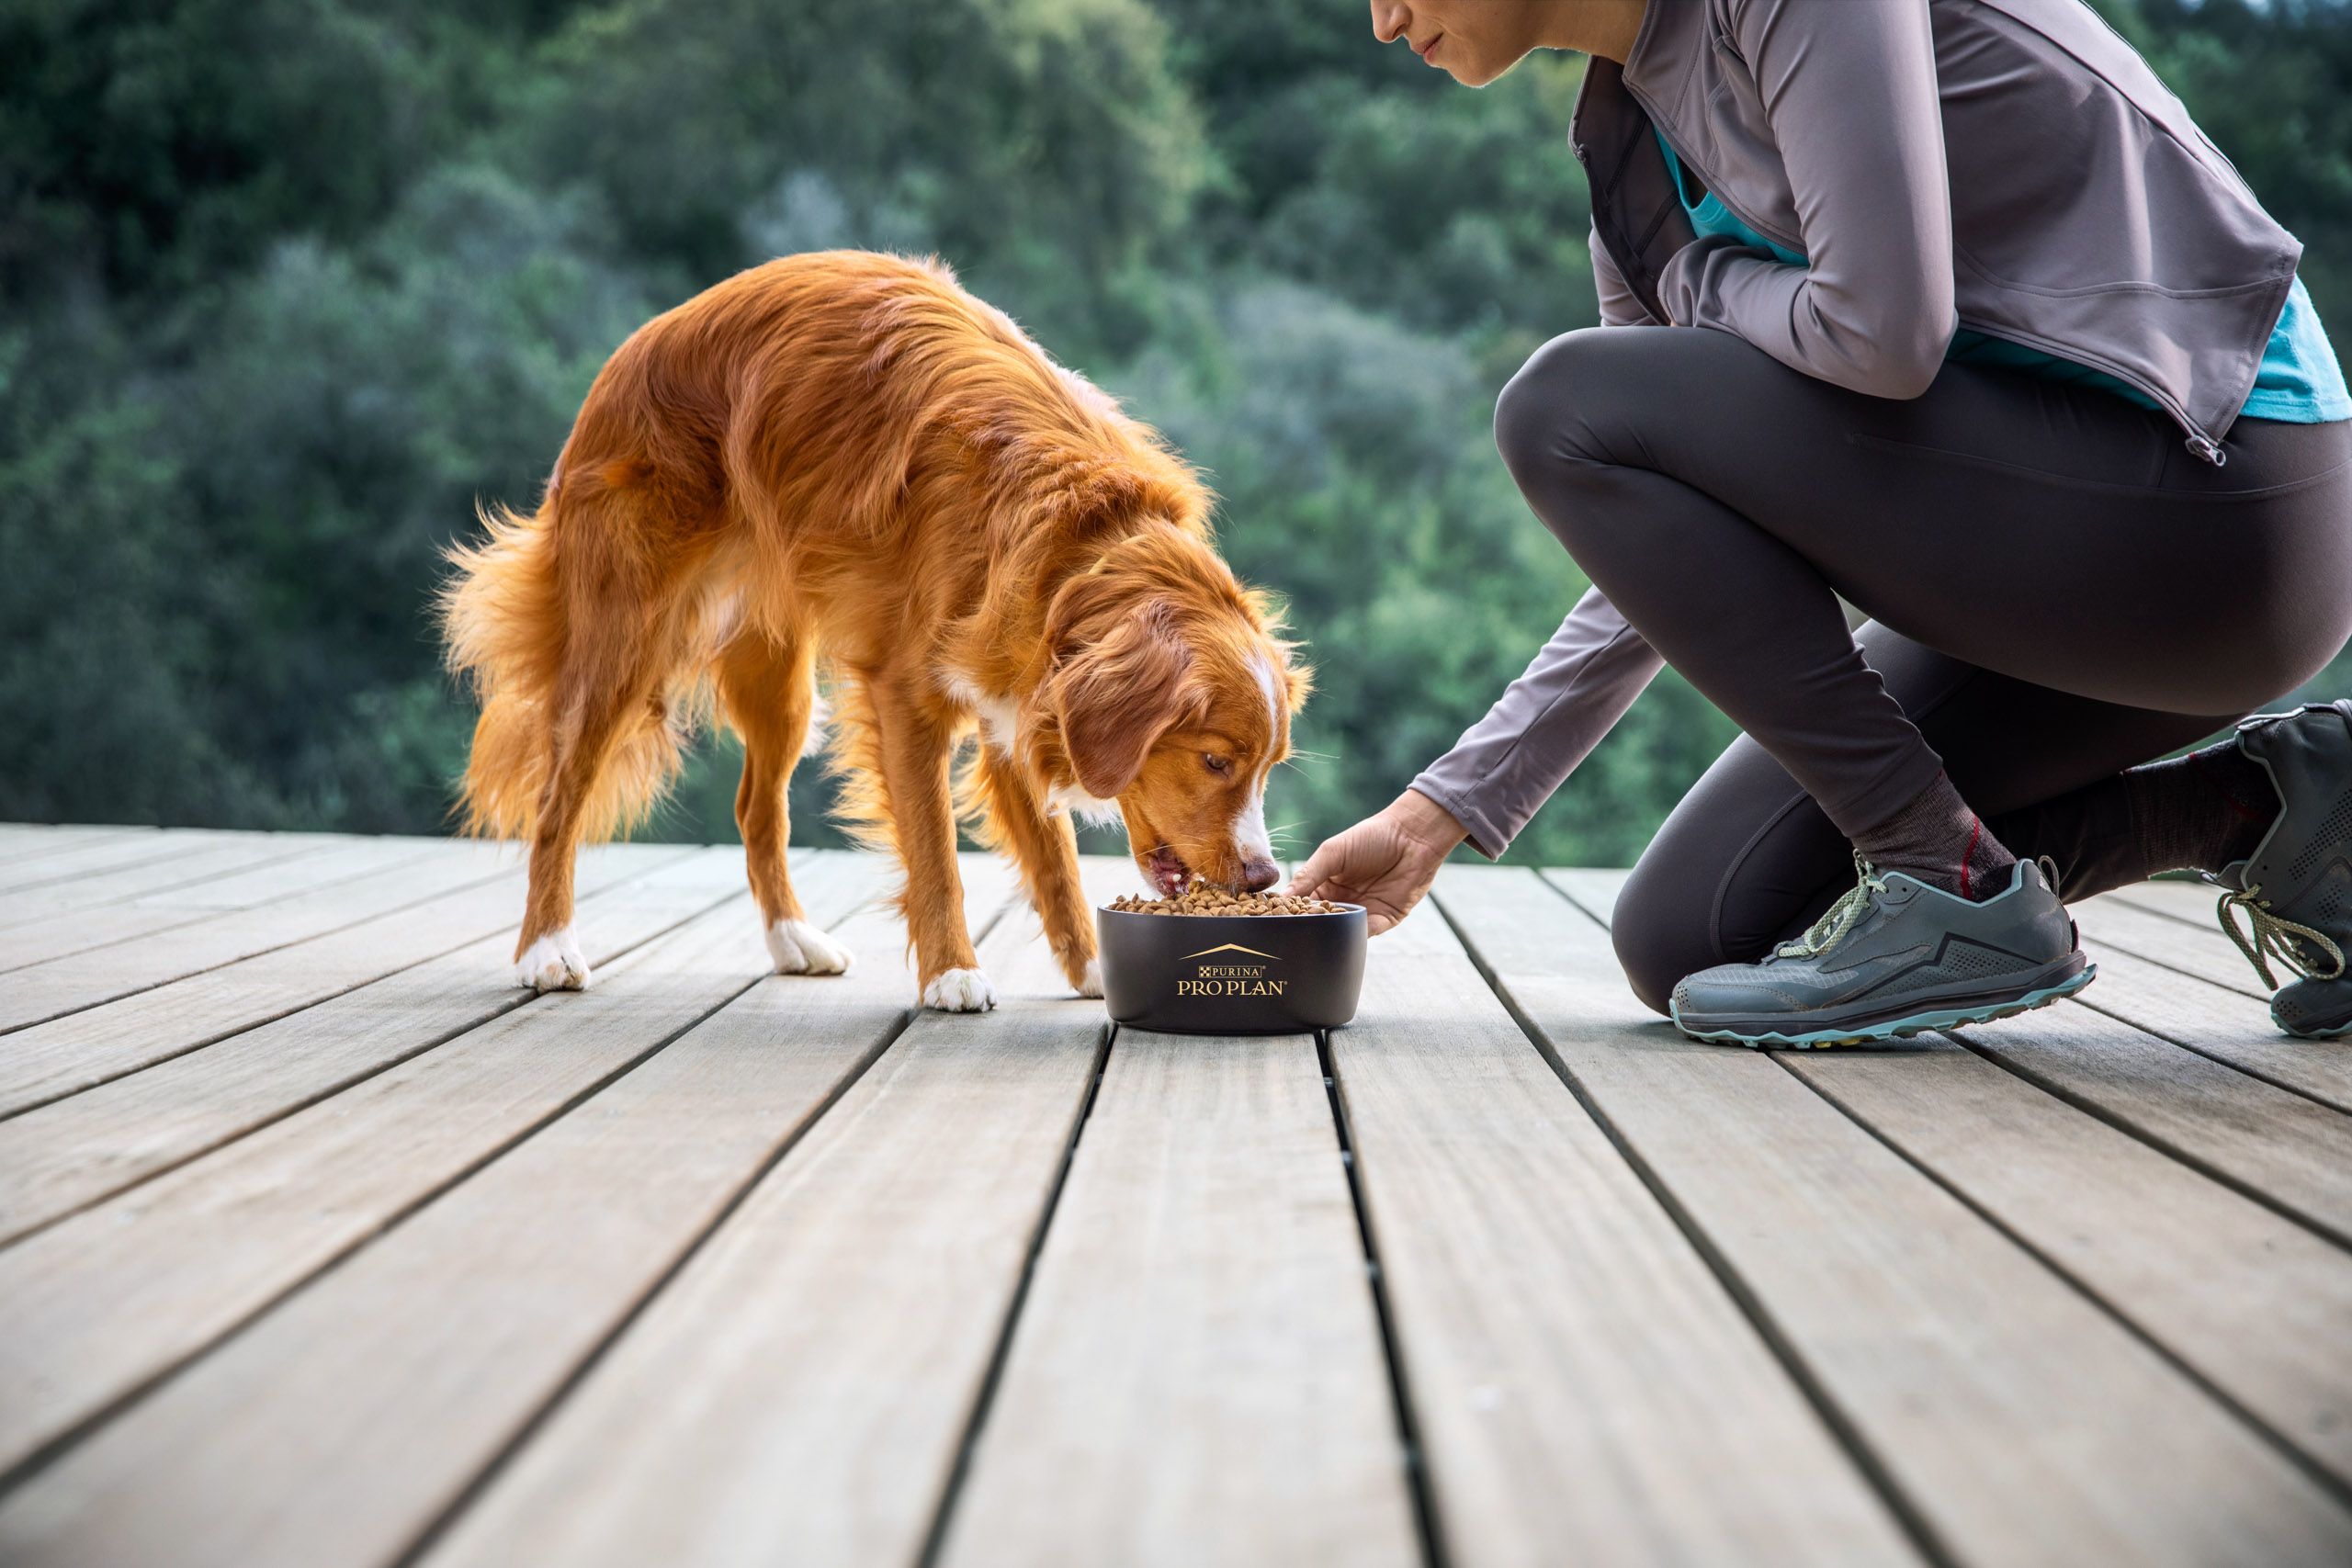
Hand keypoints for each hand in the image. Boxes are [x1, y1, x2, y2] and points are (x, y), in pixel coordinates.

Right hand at [1290, 789, 1468, 934]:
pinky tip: (1345, 936)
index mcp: (1326, 884)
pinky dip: (1356, 936)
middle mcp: (1342, 900)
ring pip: (1342, 931)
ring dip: (1331, 935)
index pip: (1303, 903)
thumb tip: (1283, 896)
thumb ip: (1309, 874)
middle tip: (1292, 939)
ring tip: (1315, 943)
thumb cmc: (1371, 837)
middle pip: (1321, 922)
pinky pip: (1367, 933)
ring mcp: (1363, 911)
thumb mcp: (1333, 852)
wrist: (1412, 836)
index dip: (1291, 912)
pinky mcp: (1385, 919)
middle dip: (1309, 929)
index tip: (1276, 921)